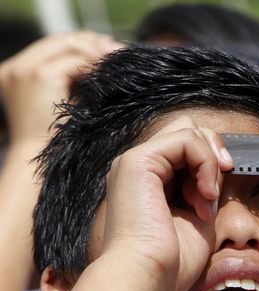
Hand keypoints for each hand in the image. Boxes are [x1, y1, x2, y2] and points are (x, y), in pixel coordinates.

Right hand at [0, 31, 121, 152]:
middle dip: (93, 42)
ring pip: (69, 46)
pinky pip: (74, 60)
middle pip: (61, 40)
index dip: (84, 44)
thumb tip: (104, 64)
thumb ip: (73, 82)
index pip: (55, 46)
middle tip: (120, 50)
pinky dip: (95, 64)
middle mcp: (16, 66)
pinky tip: (111, 71)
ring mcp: (26, 69)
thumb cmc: (57, 140)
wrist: (43, 159)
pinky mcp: (41, 76)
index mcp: (18, 72)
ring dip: (97, 51)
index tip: (109, 50)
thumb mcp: (63, 103)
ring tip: (119, 58)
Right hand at [100, 116, 232, 290]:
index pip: (187, 150)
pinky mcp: (138, 161)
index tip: (216, 197)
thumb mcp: (198, 217)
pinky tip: (203, 195)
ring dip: (209, 163)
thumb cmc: (171, 263)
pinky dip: (205, 163)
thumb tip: (222, 171)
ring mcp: (135, 162)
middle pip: (187, 130)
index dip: (210, 165)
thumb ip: (206, 191)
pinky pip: (186, 139)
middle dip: (213, 155)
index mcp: (149, 182)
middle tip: (216, 192)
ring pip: (188, 130)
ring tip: (206, 200)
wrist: (146, 280)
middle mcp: (139, 168)